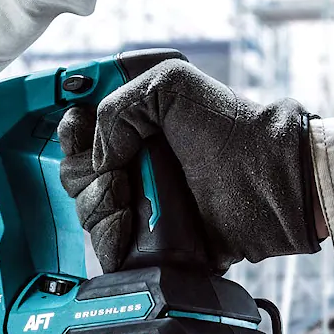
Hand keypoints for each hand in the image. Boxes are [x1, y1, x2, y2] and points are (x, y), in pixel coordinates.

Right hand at [59, 59, 320, 273]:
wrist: (262, 184)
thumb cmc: (228, 130)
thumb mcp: (170, 84)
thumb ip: (116, 107)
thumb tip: (97, 158)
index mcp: (129, 129)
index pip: (75, 134)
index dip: (71, 136)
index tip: (80, 135)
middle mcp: (128, 167)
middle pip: (73, 177)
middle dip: (86, 178)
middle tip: (119, 178)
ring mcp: (134, 206)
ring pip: (85, 213)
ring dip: (99, 209)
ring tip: (128, 206)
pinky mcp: (141, 242)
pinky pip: (102, 249)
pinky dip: (107, 240)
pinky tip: (126, 231)